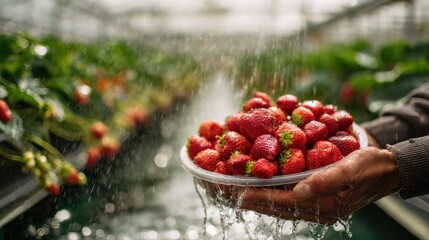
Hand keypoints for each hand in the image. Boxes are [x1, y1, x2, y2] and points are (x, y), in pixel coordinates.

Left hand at [235, 147, 399, 224]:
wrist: (387, 169)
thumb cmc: (370, 166)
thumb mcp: (351, 169)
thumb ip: (327, 181)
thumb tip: (300, 191)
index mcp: (323, 205)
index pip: (282, 203)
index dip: (259, 197)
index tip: (237, 193)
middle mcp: (316, 209)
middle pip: (276, 207)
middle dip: (251, 199)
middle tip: (228, 192)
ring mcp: (316, 205)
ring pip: (279, 204)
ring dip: (258, 197)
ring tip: (237, 190)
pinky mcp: (316, 197)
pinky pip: (288, 198)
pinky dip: (271, 192)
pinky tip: (261, 185)